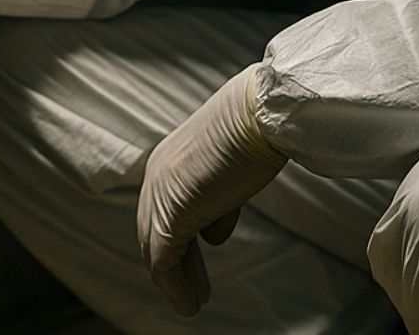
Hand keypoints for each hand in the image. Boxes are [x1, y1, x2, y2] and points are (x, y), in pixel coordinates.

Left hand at [135, 64, 288, 316]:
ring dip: (177, 280)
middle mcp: (157, 174)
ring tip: (193, 303)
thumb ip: (220, 201)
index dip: (185, 237)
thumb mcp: (235, 168)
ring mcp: (160, 195)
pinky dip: (175, 287)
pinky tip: (189, 305)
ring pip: (158, 250)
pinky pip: (164, 262)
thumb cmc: (259, 130)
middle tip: (194, 290)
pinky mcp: (171, 215)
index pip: (167, 206)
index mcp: (170, 157)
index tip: (203, 257)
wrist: (262, 114)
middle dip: (178, 263)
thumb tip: (213, 236)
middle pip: (157, 230)